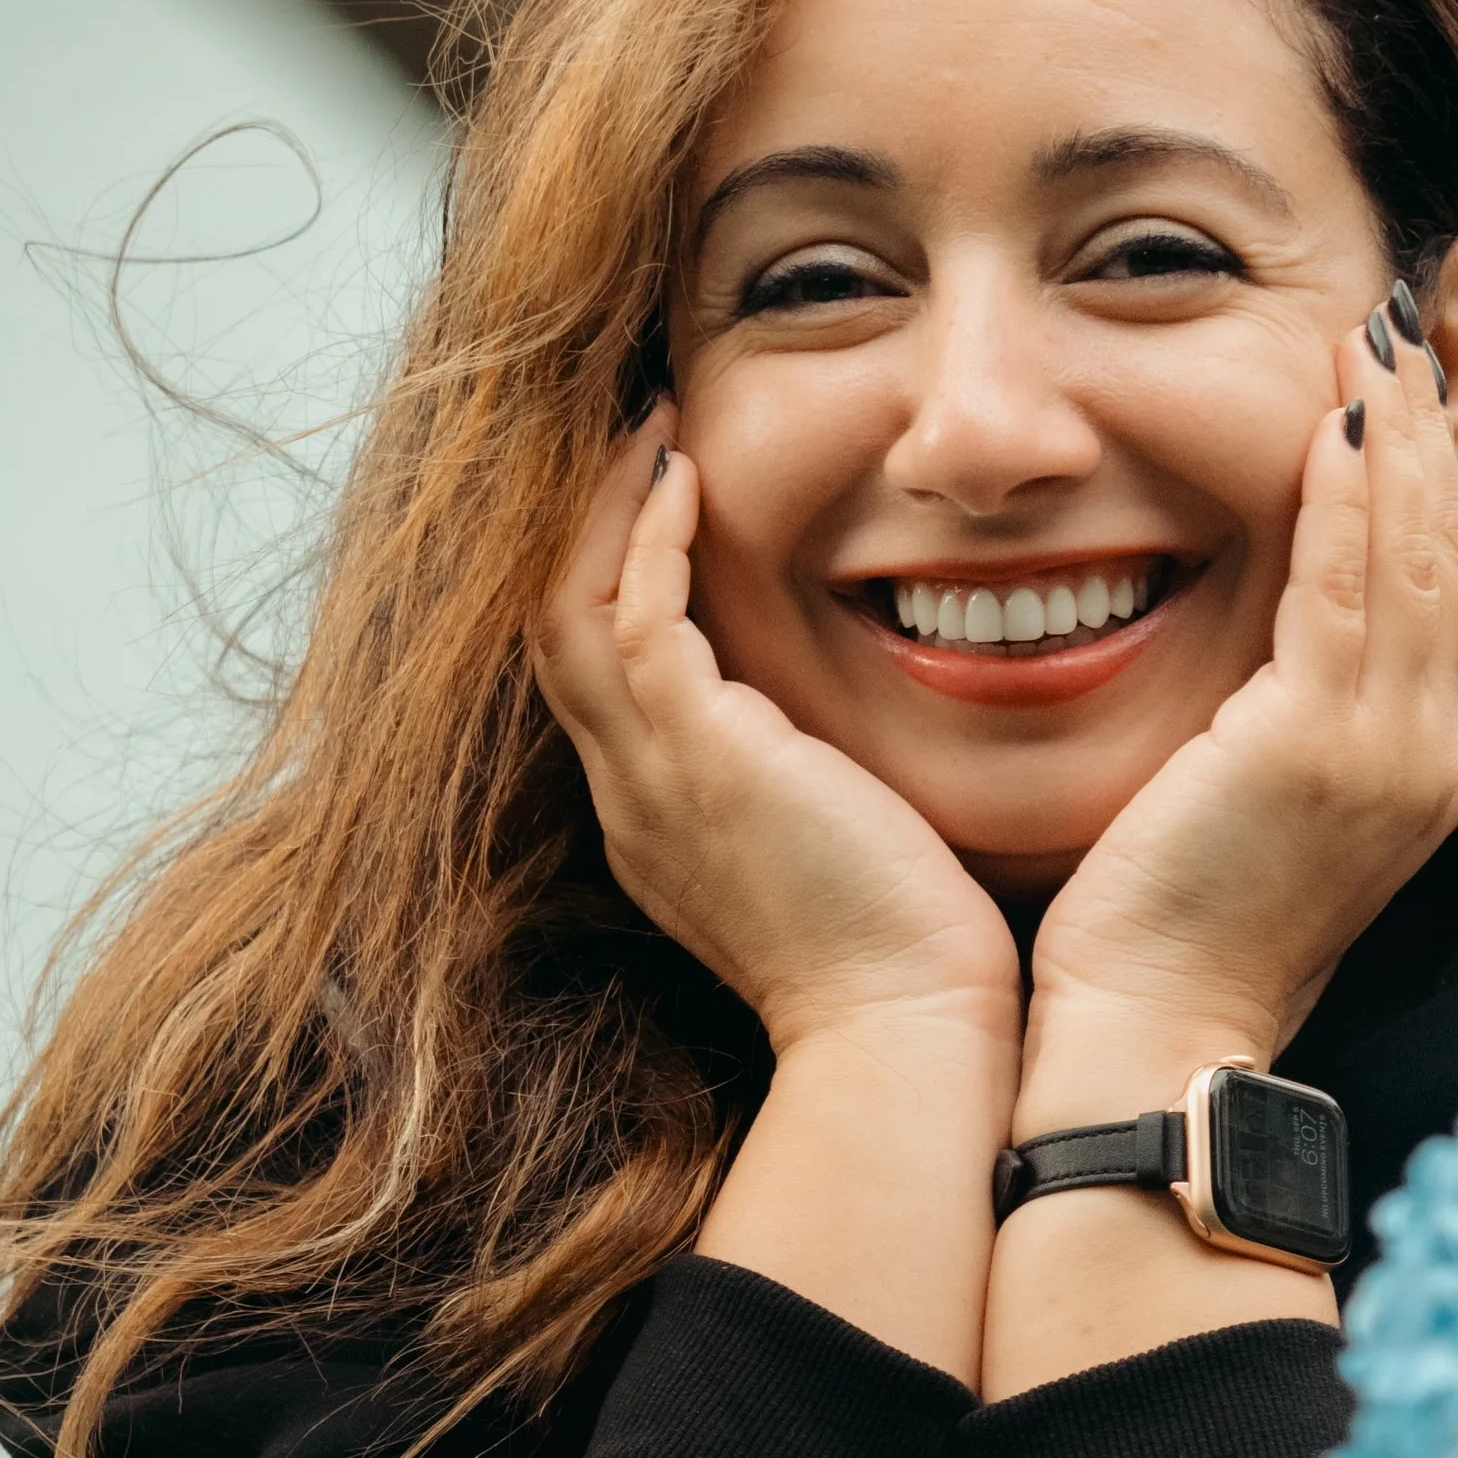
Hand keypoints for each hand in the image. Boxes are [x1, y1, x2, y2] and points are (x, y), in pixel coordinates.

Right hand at [533, 414, 1020, 1058]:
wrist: (903, 1028)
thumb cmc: (902, 953)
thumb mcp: (834, 850)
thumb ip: (813, 786)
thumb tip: (849, 736)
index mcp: (658, 821)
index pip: (597, 677)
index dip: (611, 578)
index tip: (662, 500)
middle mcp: (631, 797)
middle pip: (555, 632)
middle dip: (584, 527)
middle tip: (637, 436)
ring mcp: (651, 780)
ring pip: (569, 613)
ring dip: (604, 510)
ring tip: (653, 429)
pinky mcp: (698, 758)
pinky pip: (635, 620)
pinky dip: (649, 539)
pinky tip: (685, 476)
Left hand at [1021, 307, 1457, 1108]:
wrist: (1146, 1044)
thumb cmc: (1161, 941)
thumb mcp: (1240, 818)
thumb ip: (1271, 734)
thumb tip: (1250, 671)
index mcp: (1409, 774)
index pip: (1430, 598)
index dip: (1422, 488)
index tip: (1398, 393)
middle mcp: (1423, 759)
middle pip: (1444, 560)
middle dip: (1429, 433)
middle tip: (1402, 323)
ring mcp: (1386, 756)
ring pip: (1414, 558)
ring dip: (1397, 437)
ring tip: (1376, 337)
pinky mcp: (1318, 749)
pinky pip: (1348, 587)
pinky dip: (1350, 494)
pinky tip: (1341, 416)